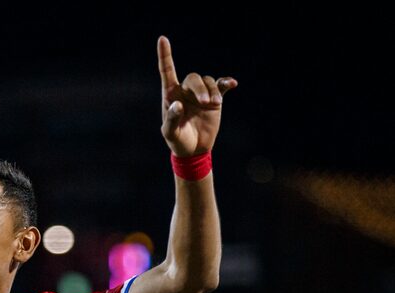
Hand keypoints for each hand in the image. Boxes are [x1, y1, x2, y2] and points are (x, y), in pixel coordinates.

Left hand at [158, 35, 236, 156]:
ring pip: (209, 81)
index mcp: (171, 96)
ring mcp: (201, 94)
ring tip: (214, 104)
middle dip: (200, 88)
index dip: (165, 55)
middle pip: (193, 78)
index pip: (167, 71)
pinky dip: (226, 83)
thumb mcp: (170, 134)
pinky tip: (232, 84)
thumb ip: (171, 120)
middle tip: (205, 102)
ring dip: (213, 90)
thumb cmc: (178, 141)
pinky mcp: (214, 99)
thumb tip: (177, 105)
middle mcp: (186, 91)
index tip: (162, 39)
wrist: (194, 150)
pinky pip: (221, 86)